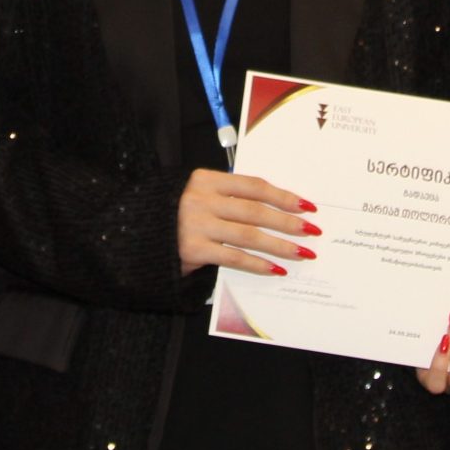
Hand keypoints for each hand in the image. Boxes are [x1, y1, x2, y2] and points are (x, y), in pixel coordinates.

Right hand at [177, 168, 315, 275]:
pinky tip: (275, 269)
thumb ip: (230, 198)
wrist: (137, 236)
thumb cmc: (176, 215)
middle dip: (288, 222)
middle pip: (255, 211)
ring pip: (249, 235)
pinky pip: (234, 257)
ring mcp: (196, 225)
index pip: (254, 186)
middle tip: (311, 231)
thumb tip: (276, 209)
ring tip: (302, 253)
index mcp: (206, 180)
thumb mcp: (200, 196)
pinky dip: (258, 264)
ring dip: (280, 245)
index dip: (283, 196)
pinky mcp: (193, 250)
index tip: (306, 206)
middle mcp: (201, 199)